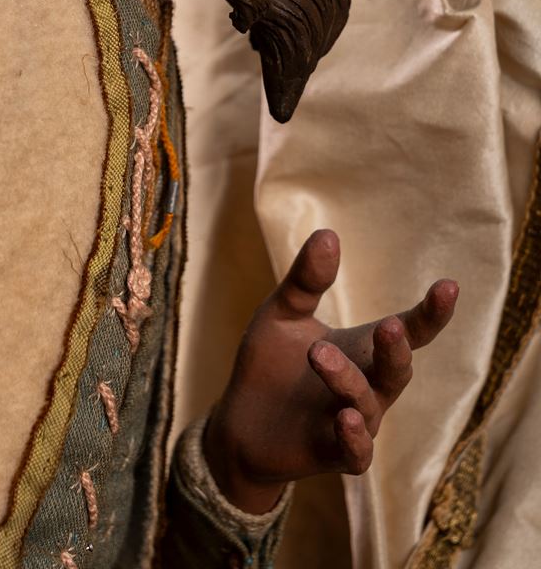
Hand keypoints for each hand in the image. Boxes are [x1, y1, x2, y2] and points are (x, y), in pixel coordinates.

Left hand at [203, 229, 457, 513]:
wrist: (240, 423)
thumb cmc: (270, 364)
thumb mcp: (284, 314)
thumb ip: (307, 280)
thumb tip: (329, 234)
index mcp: (364, 349)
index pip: (410, 331)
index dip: (431, 313)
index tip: (448, 287)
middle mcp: (370, 386)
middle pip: (397, 370)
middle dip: (396, 350)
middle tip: (390, 327)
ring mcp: (354, 422)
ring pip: (367, 403)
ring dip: (346, 379)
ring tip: (318, 354)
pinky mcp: (333, 454)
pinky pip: (356, 452)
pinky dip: (355, 437)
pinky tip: (344, 418)